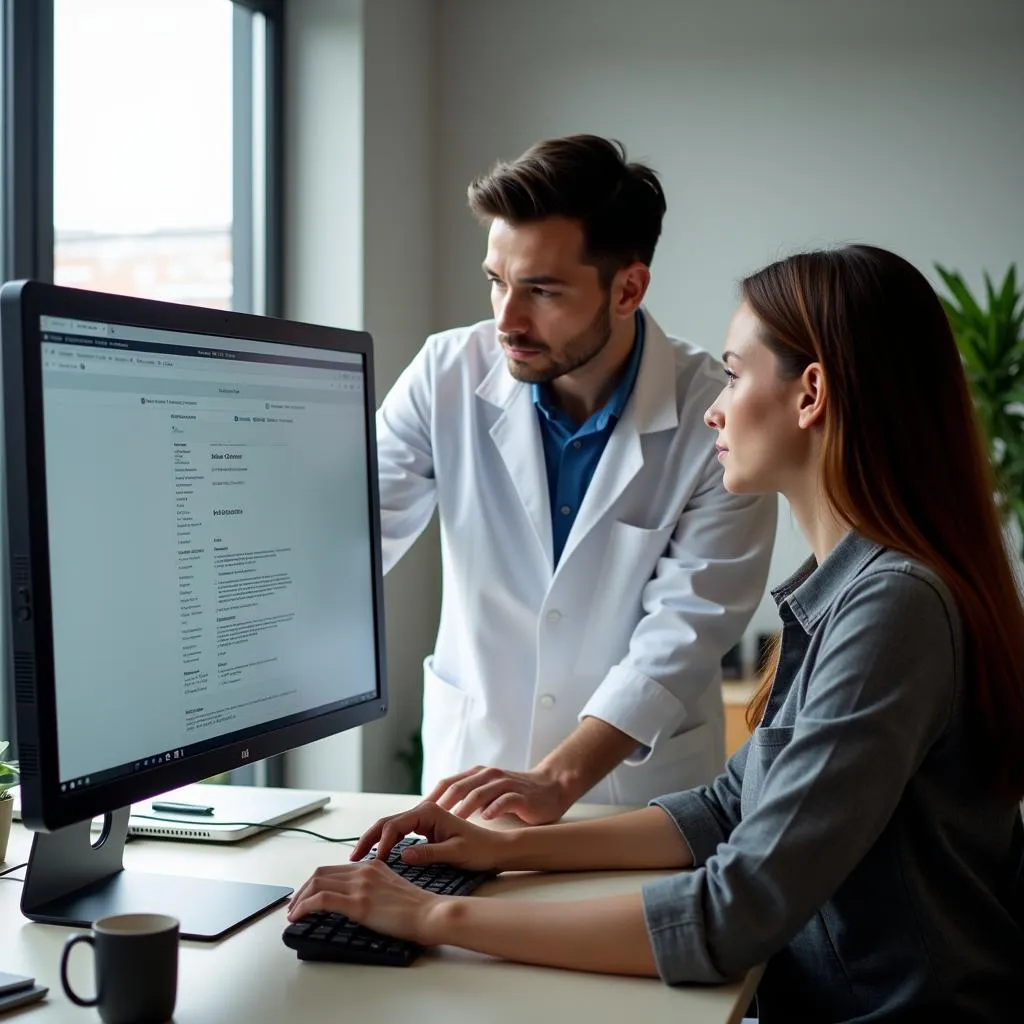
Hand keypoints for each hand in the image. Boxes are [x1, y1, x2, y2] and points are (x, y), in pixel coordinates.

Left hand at [287, 858, 440, 943]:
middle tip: (294, 906)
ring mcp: (361, 886)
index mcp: (372, 866)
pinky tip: (298, 917)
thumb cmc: (417, 908)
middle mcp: (364, 871)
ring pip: (316, 884)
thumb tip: (357, 900)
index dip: (314, 883)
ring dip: (299, 899)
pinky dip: (304, 907)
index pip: (334, 869)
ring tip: (293, 914)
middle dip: (302, 890)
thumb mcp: (392, 888)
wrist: (430, 913)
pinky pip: (321, 901)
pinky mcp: (358, 904)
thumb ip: (374, 887)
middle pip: (321, 873)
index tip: (306, 896)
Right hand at [350, 799, 507, 870]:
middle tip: (352, 858)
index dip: (380, 843)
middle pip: (387, 822)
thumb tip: (401, 856)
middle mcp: (424, 812)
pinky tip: (379, 856)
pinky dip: (386, 843)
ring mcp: (424, 820)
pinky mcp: (425, 829)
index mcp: (429, 813)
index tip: (371, 862)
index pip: (394, 825)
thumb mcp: (454, 853)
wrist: (497, 849)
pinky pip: (400, 834)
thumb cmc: (480, 850)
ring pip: (391, 827)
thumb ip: (428, 854)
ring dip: (375, 841)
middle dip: (369, 839)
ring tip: (359, 858)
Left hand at [425, 765, 573, 824]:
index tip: (417, 814)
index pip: (448, 783)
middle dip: (442, 803)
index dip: (432, 797)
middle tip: (428, 822)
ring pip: (480, 793)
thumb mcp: (487, 793)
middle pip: (460, 787)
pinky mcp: (521, 795)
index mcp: (477, 775)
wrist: (550, 788)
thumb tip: (436, 815)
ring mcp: (505, 784)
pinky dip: (495, 808)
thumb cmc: (514, 794)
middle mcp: (489, 776)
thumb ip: (466, 798)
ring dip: (465, 807)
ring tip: (453, 821)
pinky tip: (487, 818)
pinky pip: (506, 800)